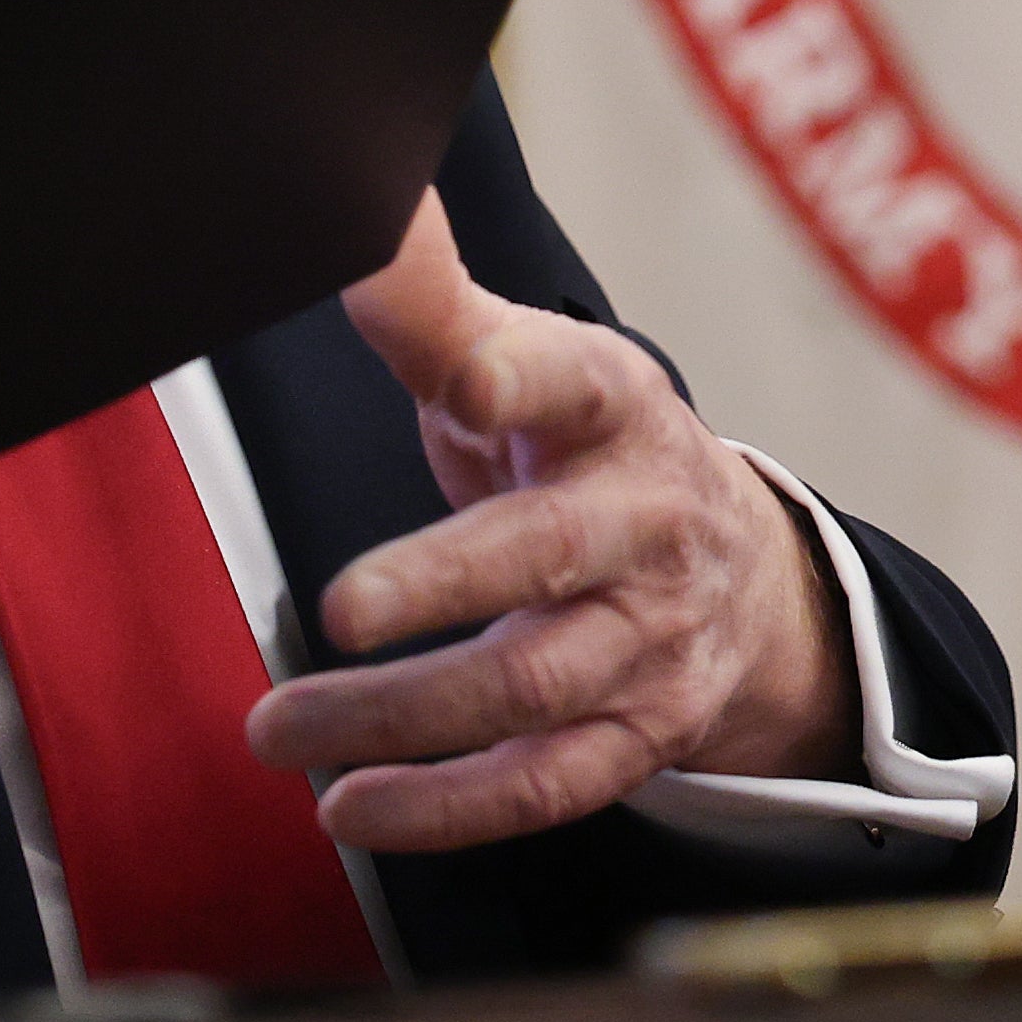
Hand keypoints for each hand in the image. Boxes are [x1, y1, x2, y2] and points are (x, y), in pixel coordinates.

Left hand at [247, 196, 854, 849]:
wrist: (741, 568)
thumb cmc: (590, 449)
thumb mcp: (531, 362)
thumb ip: (431, 308)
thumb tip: (353, 212)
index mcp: (614, 408)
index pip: (568, 382)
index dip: (509, 376)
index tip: (456, 374)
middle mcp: (646, 522)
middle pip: (548, 553)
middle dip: (442, 582)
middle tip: (337, 607)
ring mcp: (650, 639)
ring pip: (528, 689)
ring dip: (398, 720)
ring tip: (280, 730)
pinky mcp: (639, 735)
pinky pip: (542, 788)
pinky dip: (443, 809)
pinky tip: (348, 809)